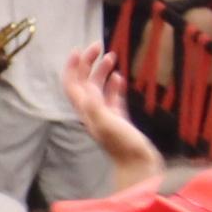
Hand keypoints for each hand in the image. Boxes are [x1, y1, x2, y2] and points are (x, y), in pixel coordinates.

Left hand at [57, 45, 162, 183]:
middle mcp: (92, 110)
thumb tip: (89, 85)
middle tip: (99, 46)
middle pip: (85, 82)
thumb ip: (96, 105)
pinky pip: (113, 98)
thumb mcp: (107, 123)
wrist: (139, 165)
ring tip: (112, 56)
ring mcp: (106, 115)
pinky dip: (114, 85)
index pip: (72, 83)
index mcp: (86, 110)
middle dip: (88, 63)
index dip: (73, 66)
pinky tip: (119, 78)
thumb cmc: (124, 146)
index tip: (80, 49)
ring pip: (99, 88)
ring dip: (102, 71)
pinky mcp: (120, 119)